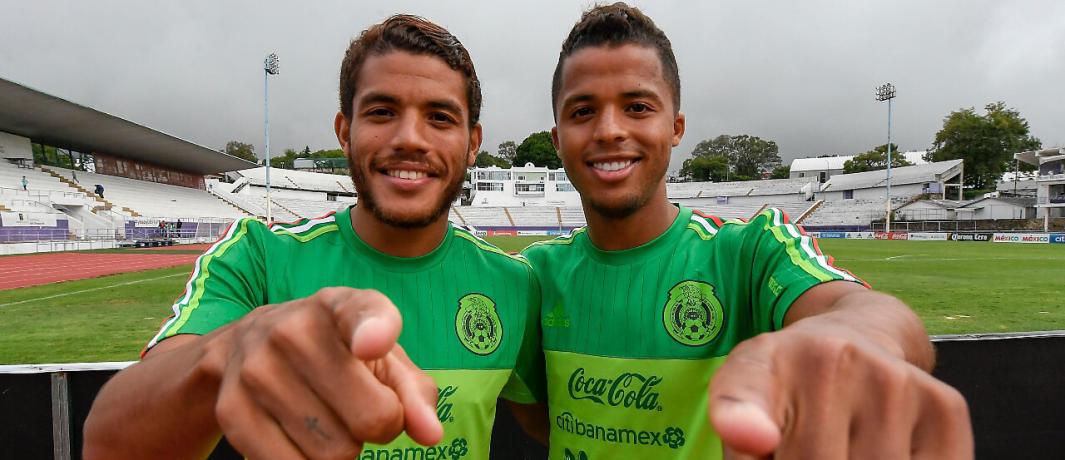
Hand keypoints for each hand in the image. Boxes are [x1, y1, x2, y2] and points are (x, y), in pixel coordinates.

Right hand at [209, 287, 441, 459]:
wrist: (245, 347)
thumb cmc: (336, 355)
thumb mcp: (381, 359)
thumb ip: (414, 393)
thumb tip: (430, 434)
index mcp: (340, 306)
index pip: (362, 315)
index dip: (373, 333)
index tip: (372, 345)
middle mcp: (293, 329)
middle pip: (371, 419)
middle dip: (378, 428)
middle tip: (360, 410)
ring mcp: (257, 368)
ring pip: (335, 453)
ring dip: (342, 450)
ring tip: (327, 418)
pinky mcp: (232, 409)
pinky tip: (300, 437)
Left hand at [707, 319, 971, 458]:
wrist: (857, 335)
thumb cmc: (790, 378)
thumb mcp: (744, 383)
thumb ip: (735, 411)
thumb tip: (754, 439)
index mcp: (780, 359)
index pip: (766, 418)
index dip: (750, 429)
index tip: (758, 441)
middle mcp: (841, 361)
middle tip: (802, 448)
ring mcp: (898, 384)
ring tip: (838, 447)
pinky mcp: (946, 409)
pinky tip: (879, 450)